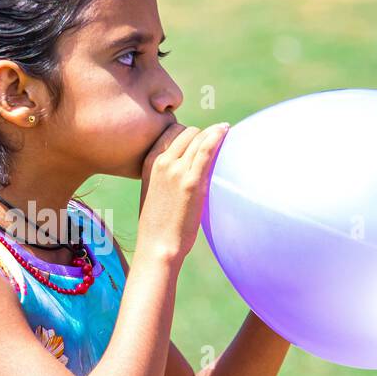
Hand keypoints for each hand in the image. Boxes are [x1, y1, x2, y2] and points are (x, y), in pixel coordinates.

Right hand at [137, 120, 229, 266]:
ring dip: (213, 132)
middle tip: (214, 140)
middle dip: (201, 134)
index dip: (187, 133)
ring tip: (225, 131)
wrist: (157, 246)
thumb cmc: (157, 226)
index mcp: (148, 163)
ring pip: (198, 137)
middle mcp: (161, 162)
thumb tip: (182, 171)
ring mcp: (176, 170)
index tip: (199, 138)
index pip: (170, 132)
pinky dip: (218, 135)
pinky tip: (227, 129)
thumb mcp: (153, 192)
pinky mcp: (192, 181)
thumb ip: (164, 176)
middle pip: (186, 131)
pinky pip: (207, 148)